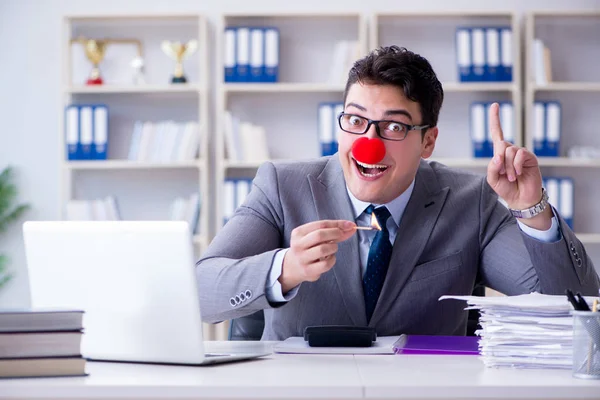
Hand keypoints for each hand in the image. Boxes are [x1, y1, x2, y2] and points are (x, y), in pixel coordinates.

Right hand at [280, 220, 355, 292]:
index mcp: (298, 233)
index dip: (337, 224)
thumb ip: (332, 231)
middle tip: (341, 235)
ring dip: (333, 247)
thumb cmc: (308, 247)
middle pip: (320, 235)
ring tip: (332, 248)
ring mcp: (302, 259)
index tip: (350, 225)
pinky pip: (326, 264)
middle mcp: (298, 245)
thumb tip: (350, 227)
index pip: (320, 224)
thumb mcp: (314, 236)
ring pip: (323, 249)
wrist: (292, 266)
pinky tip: (329, 258)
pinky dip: (332, 259)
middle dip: (335, 234)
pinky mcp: (308, 270)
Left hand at [486, 103, 551, 228]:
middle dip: (500, 161)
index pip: (497, 134)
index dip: (495, 120)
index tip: (494, 105)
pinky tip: (518, 173)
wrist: (520, 199)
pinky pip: (520, 154)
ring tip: (511, 177)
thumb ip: (491, 166)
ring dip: (507, 167)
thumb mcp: (492, 179)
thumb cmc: (506, 188)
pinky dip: (515, 165)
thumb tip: (498, 156)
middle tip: (504, 175)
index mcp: (500, 154)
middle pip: (501, 144)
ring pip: (510, 151)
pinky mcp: (530, 158)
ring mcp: (521, 154)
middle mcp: (511, 151)